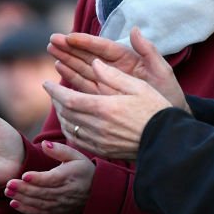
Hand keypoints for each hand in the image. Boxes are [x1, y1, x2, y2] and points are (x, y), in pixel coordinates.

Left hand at [3, 141, 94, 213]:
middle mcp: (66, 192)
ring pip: (40, 203)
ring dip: (23, 199)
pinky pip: (41, 212)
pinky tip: (14, 204)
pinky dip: (27, 210)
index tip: (24, 175)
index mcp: (70, 176)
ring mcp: (62, 204)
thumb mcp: (76, 156)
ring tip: (8, 192)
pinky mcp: (58, 211)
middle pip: (43, 192)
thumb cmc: (84, 169)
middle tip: (9, 184)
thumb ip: (59, 150)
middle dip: (24, 189)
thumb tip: (45, 144)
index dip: (38, 178)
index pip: (52, 179)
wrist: (98, 191)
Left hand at [43, 59, 172, 159]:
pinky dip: (71, 130)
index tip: (46, 83)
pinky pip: (78, 141)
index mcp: (105, 107)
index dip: (54, 91)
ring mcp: (100, 141)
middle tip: (51, 91)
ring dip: (61, 115)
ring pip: (70, 128)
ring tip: (60, 105)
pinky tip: (72, 123)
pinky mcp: (104, 151)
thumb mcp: (138, 87)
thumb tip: (95, 62)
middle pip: (66, 113)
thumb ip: (113, 75)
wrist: (167, 141)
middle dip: (55, 101)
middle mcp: (98, 126)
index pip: (69, 99)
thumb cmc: (156, 110)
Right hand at [49, 27, 187, 110]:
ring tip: (51, 51)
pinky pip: (84, 86)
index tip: (70, 37)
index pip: (103, 47)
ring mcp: (108, 83)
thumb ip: (148, 51)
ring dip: (67, 59)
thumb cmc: (169, 94)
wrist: (168, 122)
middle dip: (71, 48)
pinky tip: (60, 69)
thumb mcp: (162, 71)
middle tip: (52, 40)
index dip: (86, 42)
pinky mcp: (103, 97)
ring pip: (83, 69)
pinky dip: (72, 78)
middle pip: (89, 56)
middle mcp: (115, 69)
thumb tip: (134, 29)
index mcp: (128, 59)